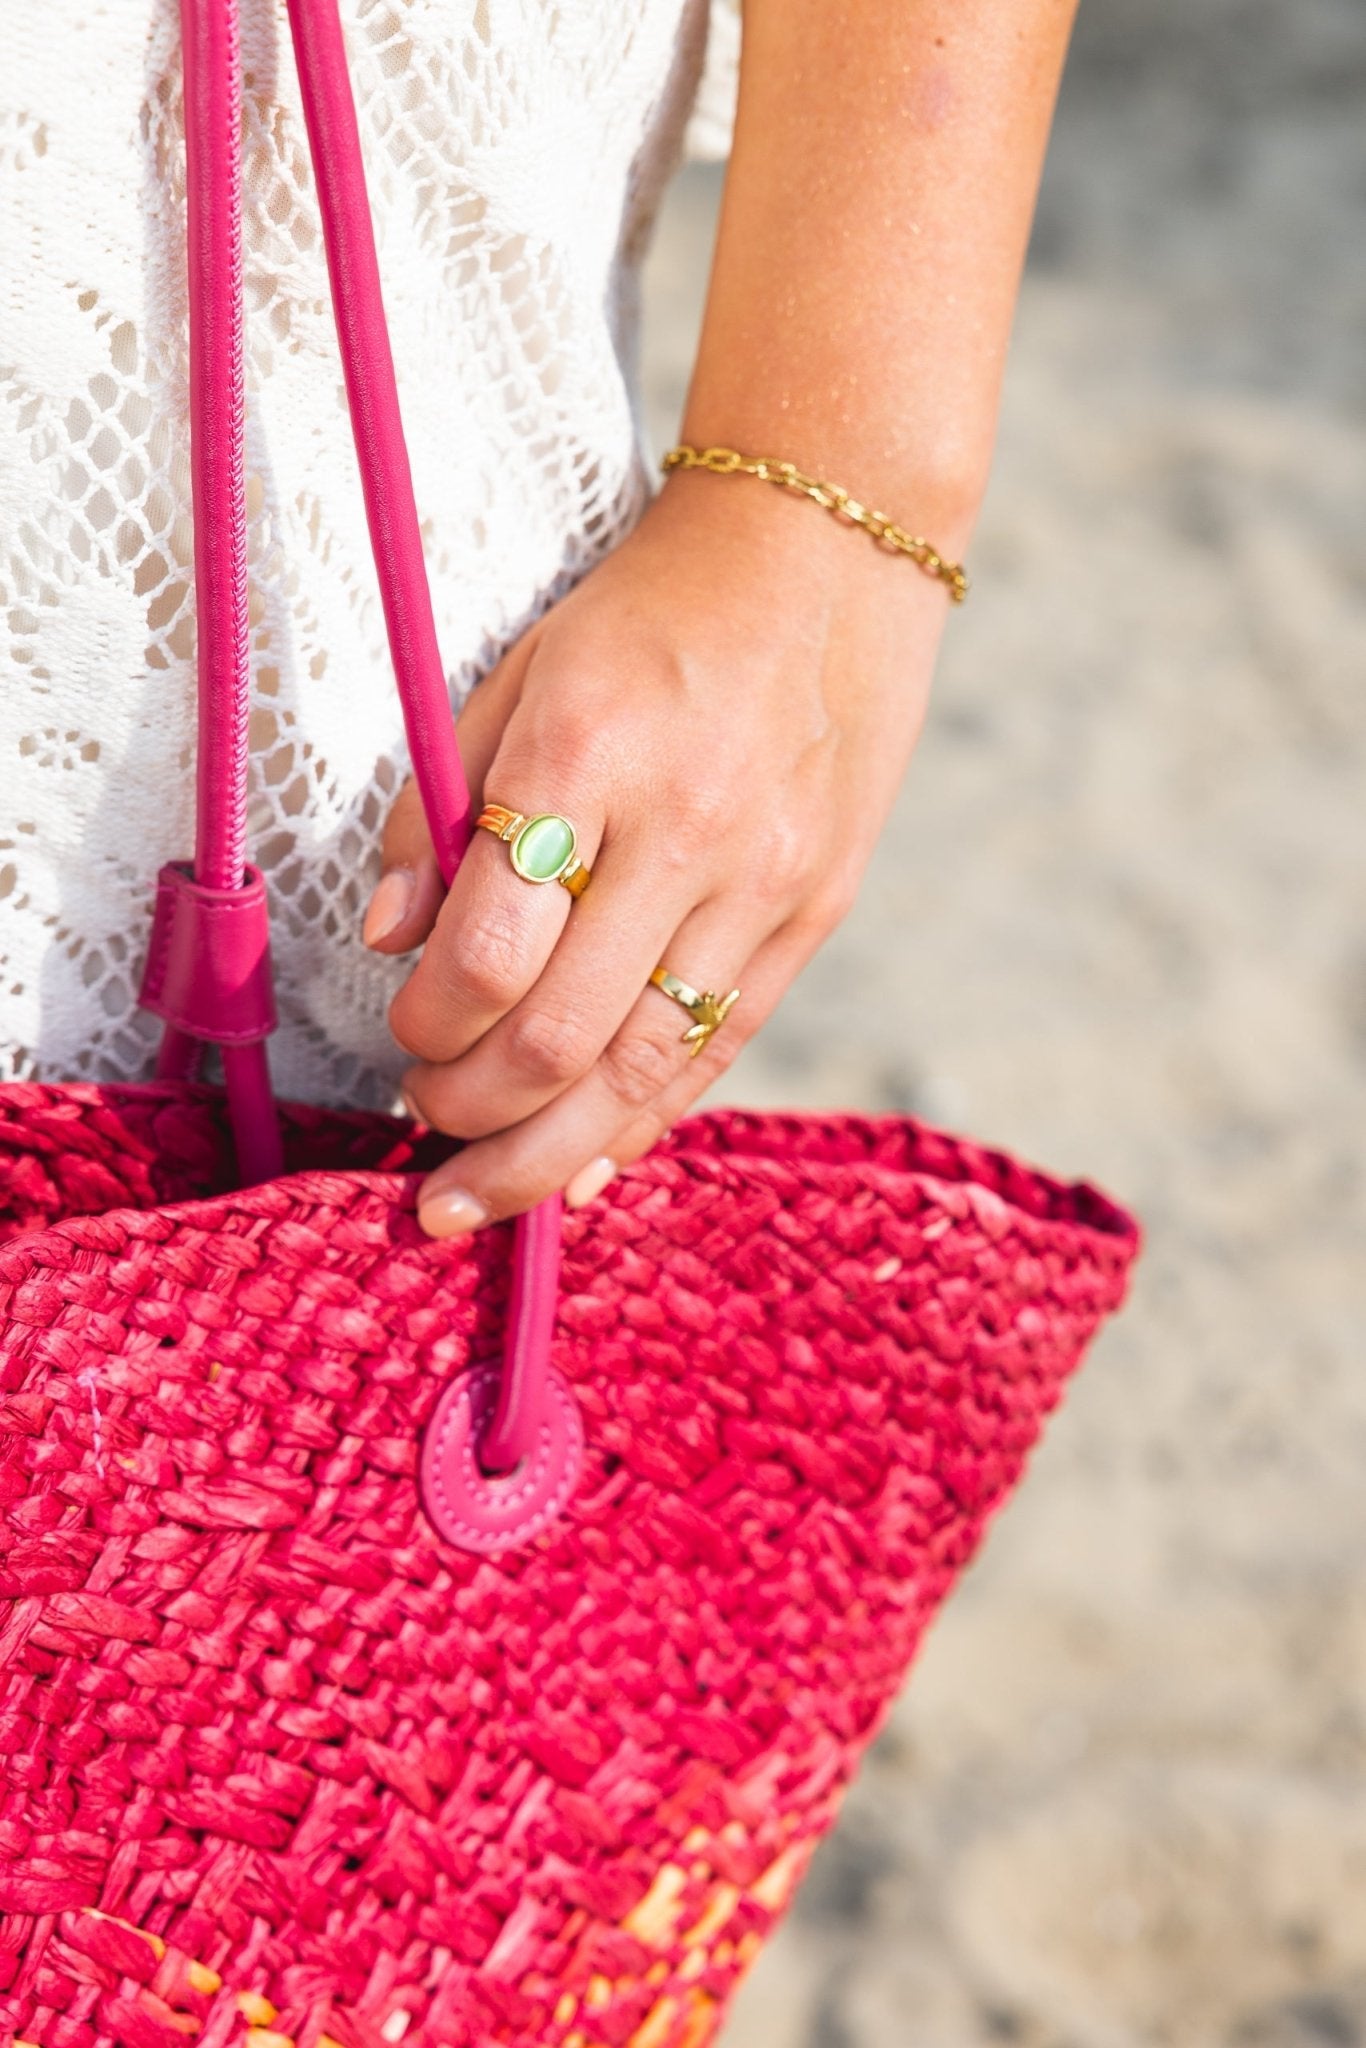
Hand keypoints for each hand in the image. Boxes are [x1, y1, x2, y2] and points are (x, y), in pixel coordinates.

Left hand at [362, 465, 957, 1235]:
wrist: (823, 559)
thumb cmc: (647, 618)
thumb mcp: (516, 676)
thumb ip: (440, 809)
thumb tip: (390, 941)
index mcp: (588, 754)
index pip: (490, 950)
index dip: (427, 1023)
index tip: (404, 1032)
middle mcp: (687, 830)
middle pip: (563, 1038)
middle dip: (473, 1108)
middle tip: (425, 1119)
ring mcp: (766, 881)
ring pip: (645, 1071)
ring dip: (550, 1153)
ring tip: (487, 1192)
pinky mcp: (816, 912)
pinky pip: (720, 1048)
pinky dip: (645, 1120)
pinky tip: (588, 1165)